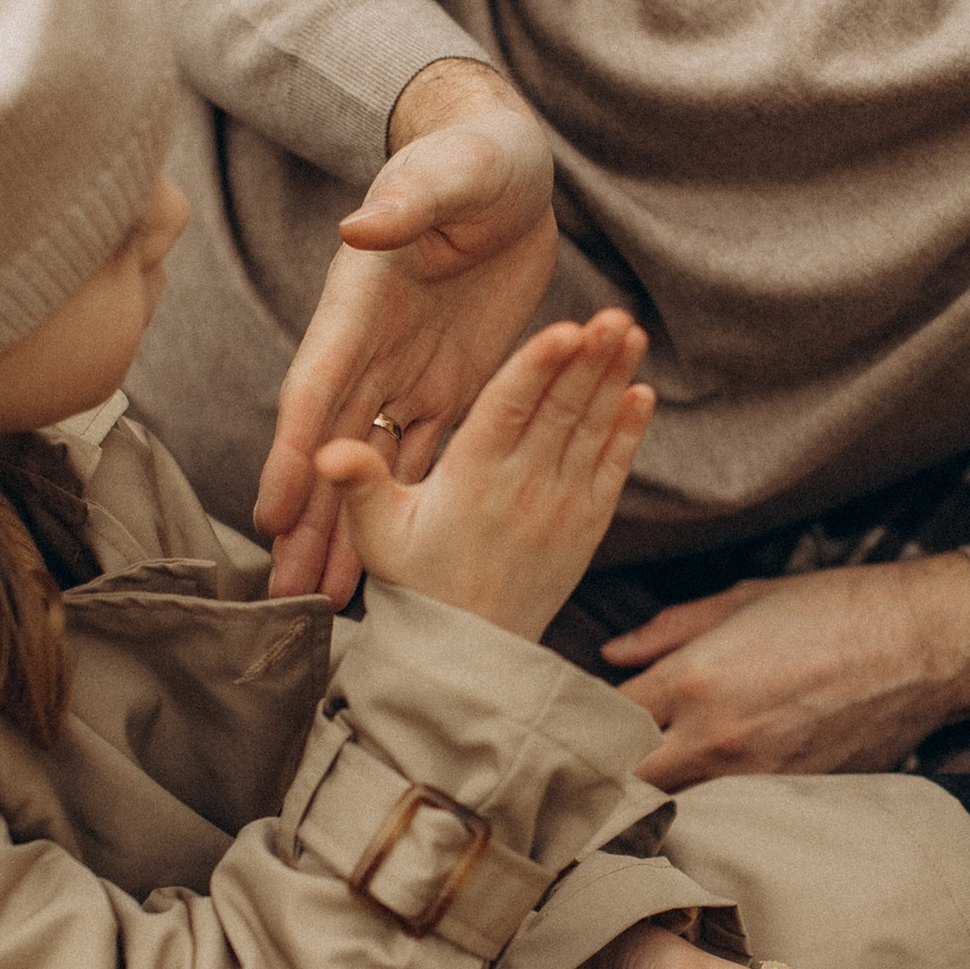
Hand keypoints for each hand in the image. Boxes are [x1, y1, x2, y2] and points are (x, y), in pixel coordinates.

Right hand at [260, 63, 560, 604]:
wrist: (508, 163)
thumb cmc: (471, 159)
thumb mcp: (444, 175)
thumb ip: (407, 204)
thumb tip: (363, 226)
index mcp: (357, 306)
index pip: (315, 389)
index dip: (292, 452)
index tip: (271, 512)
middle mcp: (371, 349)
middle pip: (331, 448)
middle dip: (309, 521)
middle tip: (288, 592)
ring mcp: (409, 370)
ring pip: (374, 466)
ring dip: (352, 531)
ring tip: (332, 599)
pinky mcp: (454, 381)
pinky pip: (430, 456)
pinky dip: (412, 505)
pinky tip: (397, 556)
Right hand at [313, 311, 652, 641]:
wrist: (468, 655)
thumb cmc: (416, 584)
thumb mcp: (378, 535)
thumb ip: (359, 485)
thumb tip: (327, 451)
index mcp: (471, 480)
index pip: (508, 410)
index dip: (537, 366)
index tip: (567, 328)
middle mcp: (522, 489)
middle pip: (561, 410)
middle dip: (589, 359)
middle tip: (614, 313)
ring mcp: (559, 508)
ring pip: (591, 431)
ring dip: (614, 380)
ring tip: (631, 332)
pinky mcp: (584, 528)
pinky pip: (612, 471)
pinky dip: (629, 432)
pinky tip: (642, 394)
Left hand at [603, 555, 969, 787]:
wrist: (924, 645)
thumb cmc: (834, 608)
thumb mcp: (743, 599)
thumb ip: (670, 630)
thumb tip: (614, 653)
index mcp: (696, 678)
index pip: (605, 722)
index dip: (583, 726)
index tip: (575, 726)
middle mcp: (716, 738)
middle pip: (627, 784)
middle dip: (605, 778)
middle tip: (592, 772)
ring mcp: (754, 778)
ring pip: (673, 810)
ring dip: (653, 802)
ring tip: (639, 791)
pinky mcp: (789, 799)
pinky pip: (728, 815)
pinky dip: (708, 810)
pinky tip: (703, 798)